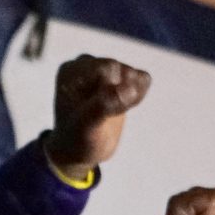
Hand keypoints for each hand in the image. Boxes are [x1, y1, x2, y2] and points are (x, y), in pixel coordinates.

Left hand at [44, 55, 150, 177]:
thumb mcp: (86, 126)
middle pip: (120, 69)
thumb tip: (128, 89)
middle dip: (121, 93)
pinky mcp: (120, 77)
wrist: (81, 150)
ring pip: (133, 74)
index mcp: (71, 70)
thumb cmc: (78, 138)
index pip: (105, 69)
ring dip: (131, 95)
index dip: (111, 90)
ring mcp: (104, 69)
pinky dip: (140, 93)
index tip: (98, 110)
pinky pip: (142, 77)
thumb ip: (103, 106)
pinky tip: (126, 107)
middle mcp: (86, 64)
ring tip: (113, 113)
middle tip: (106, 114)